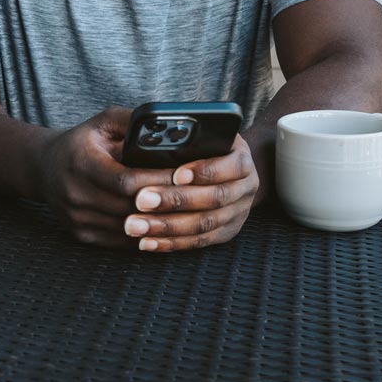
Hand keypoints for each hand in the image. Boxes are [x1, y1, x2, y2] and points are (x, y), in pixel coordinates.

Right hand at [30, 107, 178, 246]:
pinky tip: (162, 226)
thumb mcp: (103, 122)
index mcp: (81, 163)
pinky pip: (119, 241)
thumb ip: (132, 122)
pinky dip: (143, 236)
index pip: (126, 180)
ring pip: (127, 228)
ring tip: (183, 213)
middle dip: (163, 203)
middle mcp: (74, 193)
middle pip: (129, 207)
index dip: (157, 180)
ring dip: (157, 224)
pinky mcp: (80, 234)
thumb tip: (166, 128)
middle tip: (193, 197)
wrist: (44, 168)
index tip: (184, 176)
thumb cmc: (82, 142)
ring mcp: (76, 218)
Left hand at [121, 134, 259, 252]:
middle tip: (142, 200)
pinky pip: (197, 242)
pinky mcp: (225, 233)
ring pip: (203, 224)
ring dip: (167, 227)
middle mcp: (245, 189)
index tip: (176, 175)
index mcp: (242, 161)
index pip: (230, 166)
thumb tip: (154, 141)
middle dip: (175, 201)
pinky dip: (170, 243)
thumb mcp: (208, 138)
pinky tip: (146, 242)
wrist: (233, 174)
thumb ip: (190, 140)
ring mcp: (237, 214)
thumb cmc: (211, 150)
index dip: (204, 171)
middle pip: (214, 198)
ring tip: (136, 225)